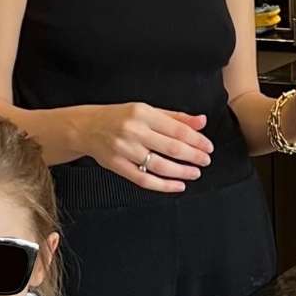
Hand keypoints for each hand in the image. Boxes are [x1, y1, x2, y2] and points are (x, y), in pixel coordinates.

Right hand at [80, 102, 213, 192]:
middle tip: (205, 161)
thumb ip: (175, 117)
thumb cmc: (119, 117)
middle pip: (171, 148)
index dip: (197, 140)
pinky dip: (163, 185)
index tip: (208, 147)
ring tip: (194, 173)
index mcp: (143, 113)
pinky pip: (144, 179)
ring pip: (160, 166)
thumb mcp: (146, 110)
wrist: (86, 127)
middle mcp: (134, 131)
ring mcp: (124, 150)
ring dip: (182, 172)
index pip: (177, 129)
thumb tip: (201, 121)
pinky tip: (177, 185)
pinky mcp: (117, 166)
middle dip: (194, 156)